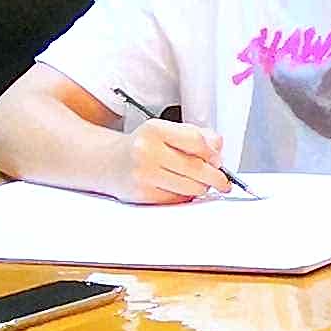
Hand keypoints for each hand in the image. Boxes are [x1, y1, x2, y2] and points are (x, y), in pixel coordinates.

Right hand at [116, 118, 235, 204]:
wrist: (108, 162)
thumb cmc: (141, 146)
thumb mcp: (166, 131)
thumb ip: (195, 135)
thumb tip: (218, 147)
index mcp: (154, 130)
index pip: (196, 141)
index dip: (213, 154)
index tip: (218, 161)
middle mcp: (147, 151)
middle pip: (196, 167)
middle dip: (216, 177)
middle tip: (223, 181)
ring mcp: (143, 174)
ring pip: (190, 187)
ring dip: (202, 188)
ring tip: (201, 183)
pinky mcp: (142, 195)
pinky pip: (177, 200)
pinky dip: (185, 196)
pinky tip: (182, 189)